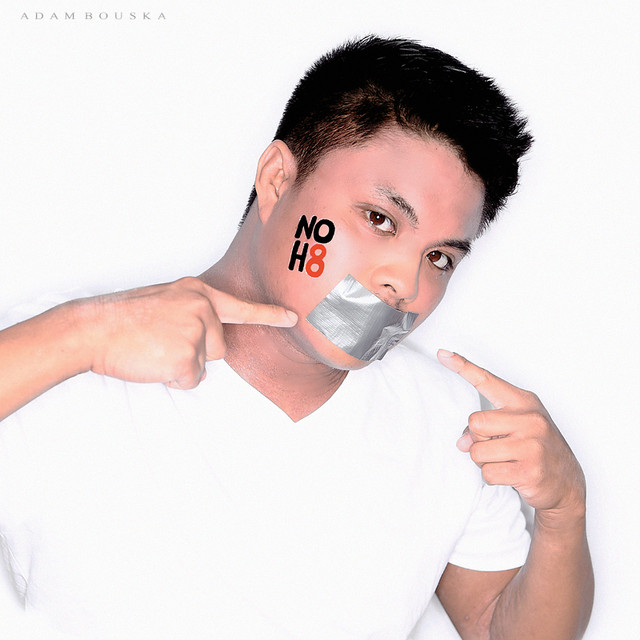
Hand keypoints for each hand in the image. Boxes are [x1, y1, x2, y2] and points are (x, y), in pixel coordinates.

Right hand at [73, 277, 296, 389]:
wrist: (93, 328)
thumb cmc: (125, 317)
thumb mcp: (166, 300)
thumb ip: (193, 312)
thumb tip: (211, 339)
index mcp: (197, 292)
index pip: (241, 307)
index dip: (270, 314)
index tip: (294, 318)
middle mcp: (202, 308)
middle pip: (220, 346)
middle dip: (197, 351)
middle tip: (162, 340)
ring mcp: (195, 331)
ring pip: (205, 364)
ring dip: (183, 364)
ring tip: (155, 349)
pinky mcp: (186, 356)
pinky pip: (191, 380)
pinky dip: (172, 378)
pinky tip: (152, 362)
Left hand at [437, 350, 585, 522]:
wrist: (567, 483)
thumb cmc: (536, 449)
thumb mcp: (515, 428)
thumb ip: (486, 427)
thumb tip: (462, 443)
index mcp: (524, 402)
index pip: (487, 380)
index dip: (462, 367)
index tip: (443, 354)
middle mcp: (530, 418)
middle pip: (475, 422)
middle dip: (479, 439)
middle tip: (498, 446)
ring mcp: (531, 444)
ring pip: (477, 451)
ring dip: (484, 461)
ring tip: (506, 460)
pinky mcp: (529, 470)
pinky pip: (488, 473)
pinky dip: (493, 477)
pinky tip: (512, 474)